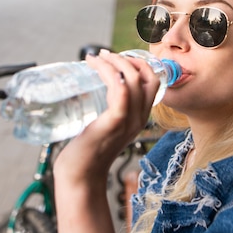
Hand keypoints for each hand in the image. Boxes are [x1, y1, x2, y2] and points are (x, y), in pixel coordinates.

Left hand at [53, 50, 161, 232]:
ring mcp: (128, 121)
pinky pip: (119, 90)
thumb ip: (104, 111)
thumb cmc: (85, 152)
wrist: (79, 176)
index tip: (117, 57)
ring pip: (132, 80)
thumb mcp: (102, 126)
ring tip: (97, 57)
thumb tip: (87, 87)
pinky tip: (94, 66)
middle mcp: (139, 119)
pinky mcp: (113, 123)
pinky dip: (108, 73)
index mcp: (139, 118)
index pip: (153, 82)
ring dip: (115, 62)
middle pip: (146, 77)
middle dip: (127, 59)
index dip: (139, 64)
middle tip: (104, 55)